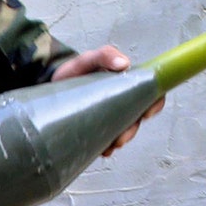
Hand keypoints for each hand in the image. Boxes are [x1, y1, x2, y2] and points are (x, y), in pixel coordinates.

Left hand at [51, 45, 165, 155]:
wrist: (52, 82)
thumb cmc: (76, 70)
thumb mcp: (89, 59)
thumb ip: (105, 55)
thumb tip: (124, 64)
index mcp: (127, 85)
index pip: (151, 95)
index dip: (154, 104)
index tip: (146, 113)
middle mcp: (122, 102)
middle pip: (137, 119)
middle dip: (131, 131)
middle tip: (120, 138)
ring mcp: (109, 116)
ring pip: (122, 132)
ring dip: (119, 141)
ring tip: (108, 147)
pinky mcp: (94, 128)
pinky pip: (104, 141)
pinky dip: (104, 147)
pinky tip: (100, 151)